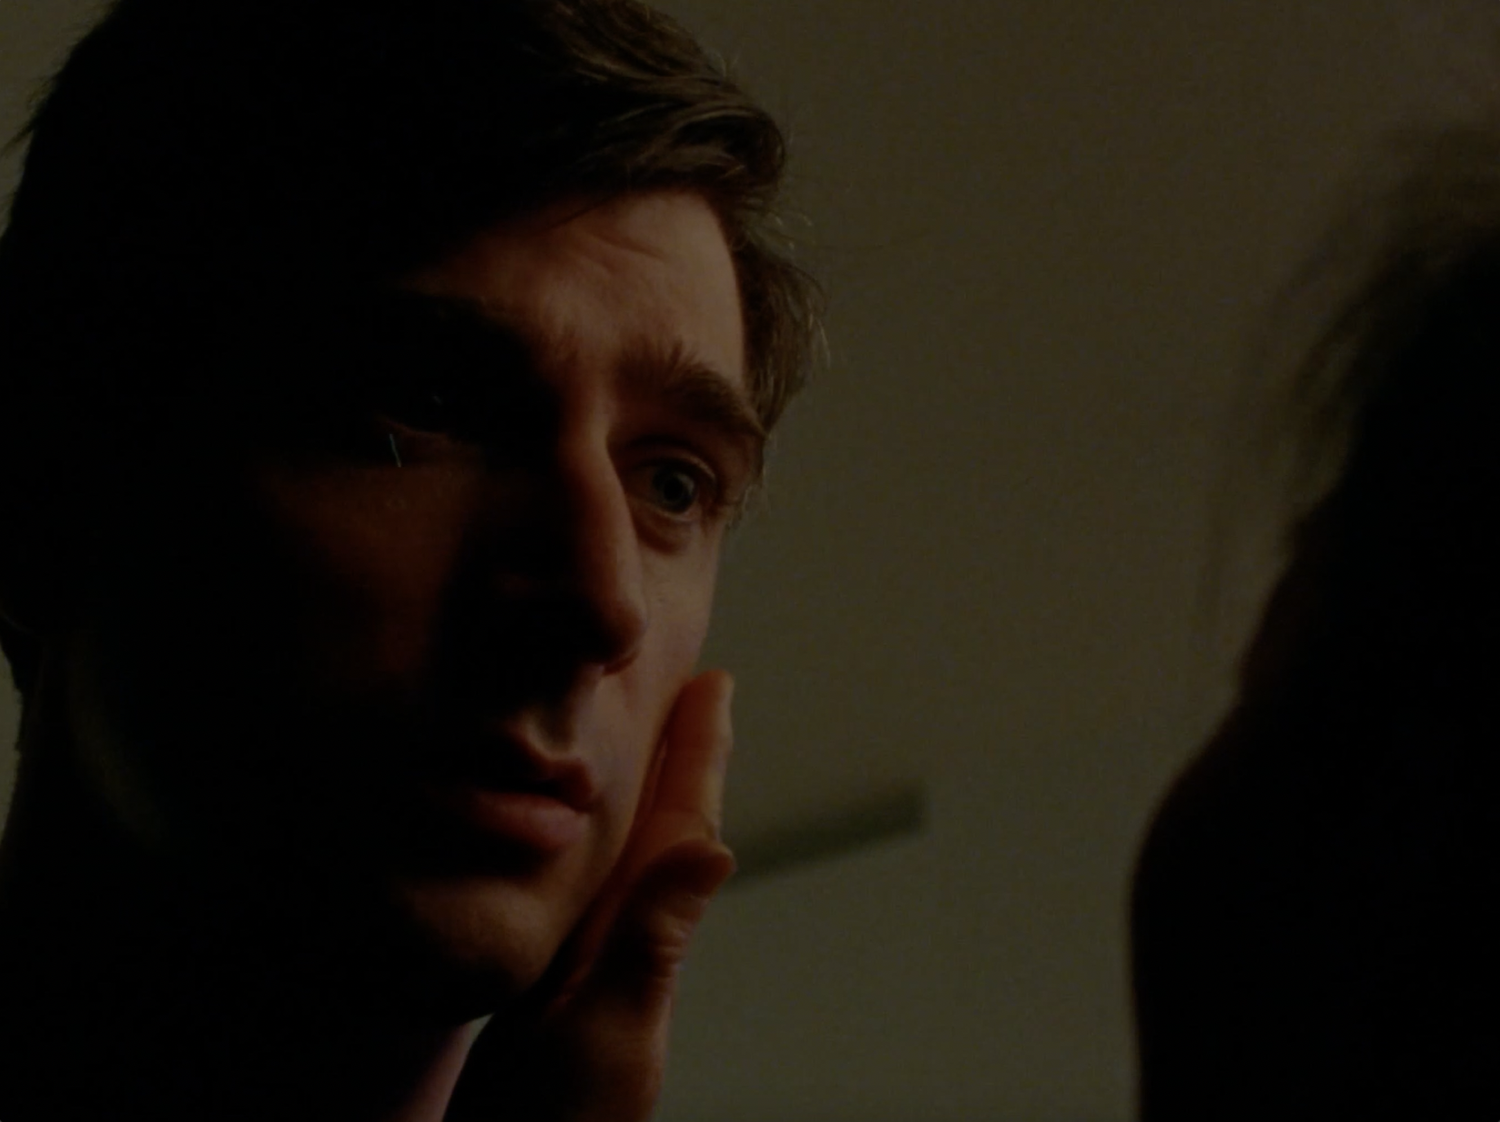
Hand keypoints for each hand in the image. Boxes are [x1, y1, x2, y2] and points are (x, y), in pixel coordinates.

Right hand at [445, 670, 736, 1121]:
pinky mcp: (544, 991)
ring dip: (640, 790)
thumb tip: (717, 848)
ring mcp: (585, 968)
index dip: (698, 754)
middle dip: (678, 756)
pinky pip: (583, 891)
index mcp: (637, 941)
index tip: (715, 686)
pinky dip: (591, 842)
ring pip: (624, 855)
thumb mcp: (603, 1029)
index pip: (680, 827)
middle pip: (661, 828)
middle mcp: (619, 945)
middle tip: (695, 687)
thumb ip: (651, 940)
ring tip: (647, 735)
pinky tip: (576, 833)